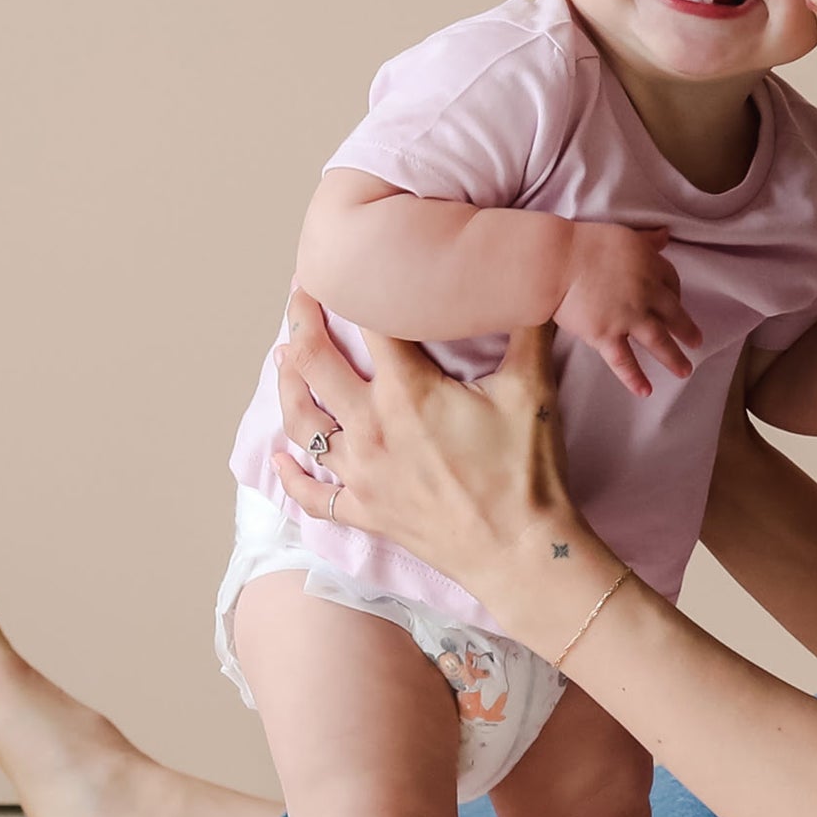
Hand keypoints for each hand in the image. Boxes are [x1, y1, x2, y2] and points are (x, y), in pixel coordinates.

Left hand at [270, 286, 591, 593]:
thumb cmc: (526, 472)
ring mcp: (361, 473)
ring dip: (287, 385)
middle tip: (299, 299)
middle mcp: (370, 427)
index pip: (370, 324)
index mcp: (407, 391)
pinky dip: (291, 474)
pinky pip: (313, 494)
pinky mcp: (366, 511)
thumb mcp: (534, 391)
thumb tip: (537, 283)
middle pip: (316, 364)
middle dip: (302, 324)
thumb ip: (529, 331)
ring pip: (302, 421)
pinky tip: (280, 457)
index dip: (354, 288)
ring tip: (284, 358)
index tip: (342, 266)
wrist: (520, 551)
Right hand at [554, 222, 702, 398]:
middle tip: (696, 342)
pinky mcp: (606, 335)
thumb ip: (647, 240)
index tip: (675, 301)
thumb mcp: (623, 235)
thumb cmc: (585, 243)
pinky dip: (635, 378)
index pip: (671, 281)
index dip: (675, 292)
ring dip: (673, 358)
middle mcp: (646, 294)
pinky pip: (624, 361)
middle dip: (686, 330)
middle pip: (674, 315)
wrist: (556, 261)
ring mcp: (628, 318)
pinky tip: (646, 391)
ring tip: (684, 371)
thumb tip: (666, 234)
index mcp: (650, 266)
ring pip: (658, 341)